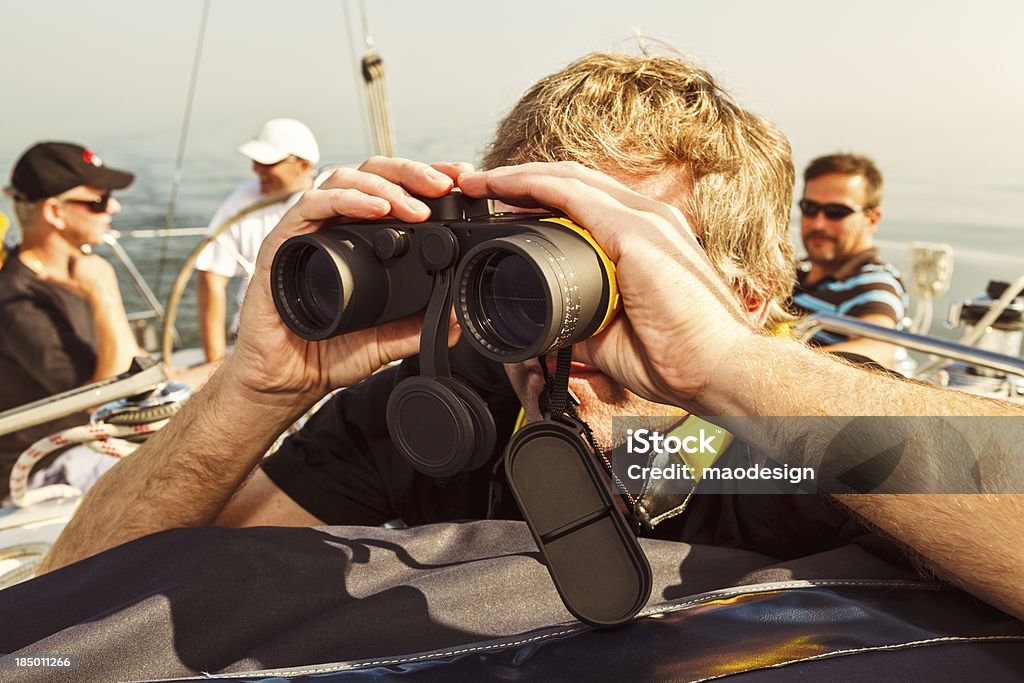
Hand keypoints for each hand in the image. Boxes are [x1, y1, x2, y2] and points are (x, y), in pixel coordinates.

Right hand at [42, 252, 122, 305]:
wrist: (103, 297)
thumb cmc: (82, 291)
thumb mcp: (66, 285)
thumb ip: (52, 277)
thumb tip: (39, 275)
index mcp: (79, 260)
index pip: (71, 257)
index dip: (71, 267)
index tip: (73, 276)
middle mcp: (90, 258)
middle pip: (82, 260)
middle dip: (80, 268)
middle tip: (81, 280)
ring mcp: (101, 262)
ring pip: (92, 263)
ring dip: (89, 269)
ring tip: (90, 282)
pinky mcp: (108, 267)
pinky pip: (101, 268)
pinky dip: (98, 273)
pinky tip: (97, 282)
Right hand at [227, 157, 471, 406]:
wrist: (286, 378)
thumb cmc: (328, 352)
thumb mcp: (386, 342)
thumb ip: (418, 329)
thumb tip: (456, 321)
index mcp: (363, 238)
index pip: (396, 190)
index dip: (427, 177)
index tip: (462, 179)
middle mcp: (336, 226)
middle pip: (374, 173)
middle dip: (412, 172)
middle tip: (444, 185)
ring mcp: (309, 231)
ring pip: (345, 179)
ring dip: (384, 186)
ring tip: (415, 207)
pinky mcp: (283, 242)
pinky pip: (311, 206)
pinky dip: (346, 200)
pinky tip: (375, 209)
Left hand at [458, 162, 755, 407]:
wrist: (717, 371)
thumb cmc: (679, 357)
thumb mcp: (611, 335)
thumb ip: (579, 319)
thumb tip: (543, 325)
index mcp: (647, 239)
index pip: (586, 202)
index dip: (541, 198)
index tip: (501, 209)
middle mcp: (649, 219)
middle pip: (574, 182)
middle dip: (521, 180)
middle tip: (479, 188)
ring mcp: (645, 220)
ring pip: (569, 178)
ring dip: (518, 176)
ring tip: (480, 184)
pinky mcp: (637, 231)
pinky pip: (572, 194)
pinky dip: (532, 184)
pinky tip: (502, 187)